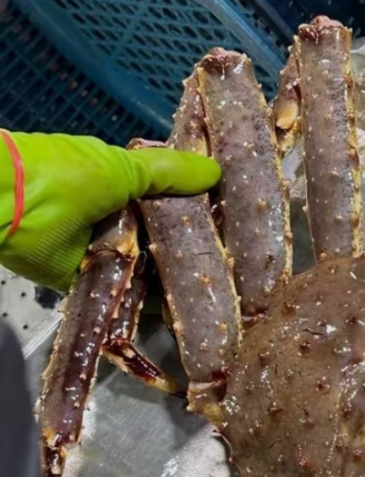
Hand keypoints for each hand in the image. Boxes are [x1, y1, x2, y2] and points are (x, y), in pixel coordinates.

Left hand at [0, 132, 220, 291]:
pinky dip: (147, 303)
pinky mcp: (87, 282)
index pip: (166, 199)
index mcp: (118, 184)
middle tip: (229, 264)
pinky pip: (123, 294)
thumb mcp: (125, 167)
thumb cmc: (65, 176)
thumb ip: (170, 172)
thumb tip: (216, 171)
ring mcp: (100, 251)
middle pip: (159, 237)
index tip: (230, 222)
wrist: (6, 205)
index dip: (195, 209)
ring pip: (145, 268)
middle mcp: (112, 218)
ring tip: (215, 290)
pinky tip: (181, 309)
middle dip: (189, 249)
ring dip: (173, 279)